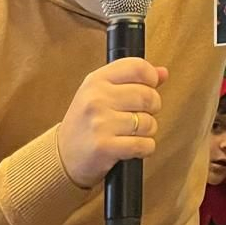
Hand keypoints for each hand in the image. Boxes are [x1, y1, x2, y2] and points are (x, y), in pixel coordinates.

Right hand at [57, 57, 166, 187]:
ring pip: (148, 122)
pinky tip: (133, 147)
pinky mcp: (105, 147)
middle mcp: (96, 98)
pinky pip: (144, 144)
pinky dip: (145, 148)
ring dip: (148, 131)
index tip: (151, 87)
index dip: (151, 77)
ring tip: (133, 133)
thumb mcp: (101, 94)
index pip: (137, 67)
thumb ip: (132, 80)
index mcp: (96, 80)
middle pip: (147, 96)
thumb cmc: (86, 123)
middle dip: (152, 108)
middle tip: (141, 115)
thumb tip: (163, 73)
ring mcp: (100, 123)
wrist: (62, 157)